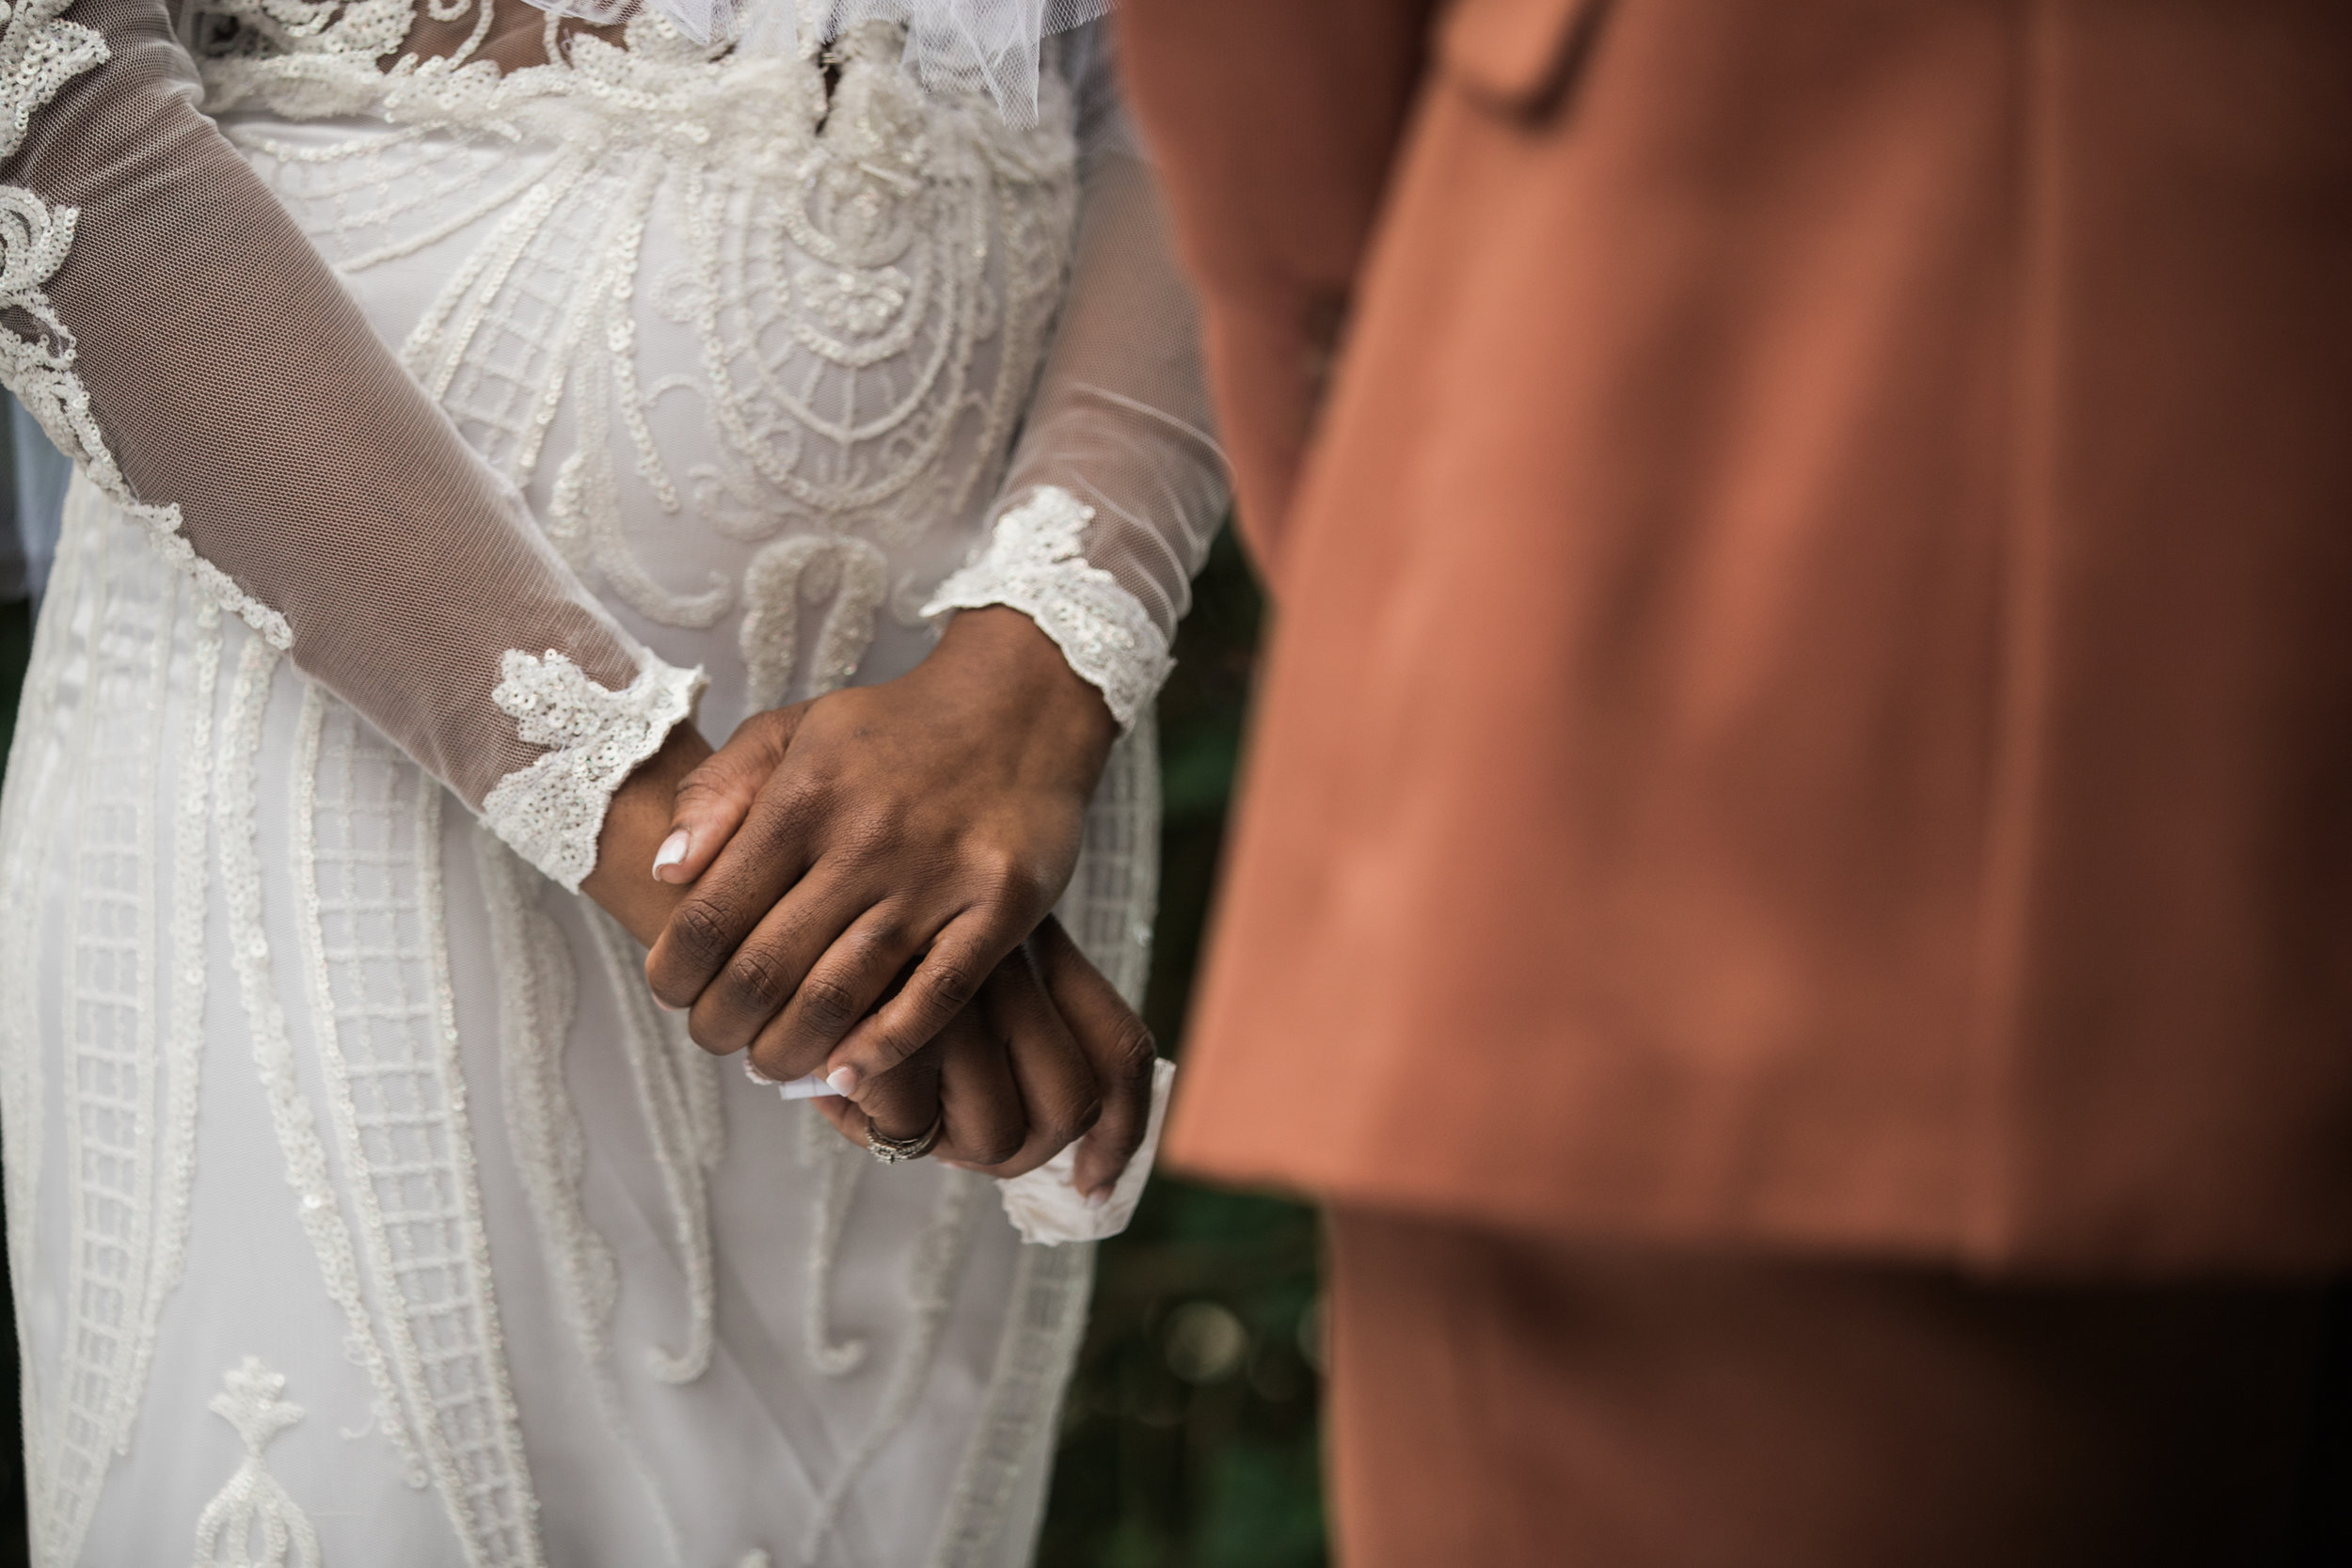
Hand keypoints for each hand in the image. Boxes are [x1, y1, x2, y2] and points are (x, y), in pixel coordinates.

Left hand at [583, 712, 1153, 1198]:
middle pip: (767, 969)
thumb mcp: (793, 730)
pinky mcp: (1000, 904)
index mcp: (804, 795)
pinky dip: (884, 1048)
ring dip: (790, 1049)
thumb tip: (663, 870)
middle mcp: (865, 838)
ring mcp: (937, 876)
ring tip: (772, 1062)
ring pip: (841, 995)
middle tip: (718, 1038)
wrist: (1020, 702)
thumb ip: (719, 790)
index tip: (672, 994)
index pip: (712, 914)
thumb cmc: (893, 730)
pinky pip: (935, 997)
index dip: (675, 974)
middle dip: (723, 1024)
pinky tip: (847, 1075)